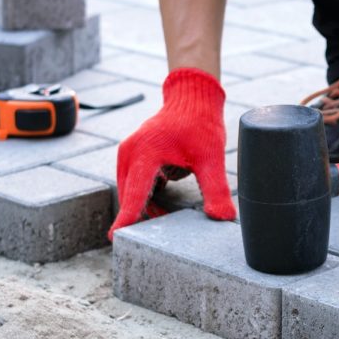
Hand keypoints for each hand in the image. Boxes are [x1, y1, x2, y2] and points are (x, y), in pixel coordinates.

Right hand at [108, 68, 235, 239]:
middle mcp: (130, 153)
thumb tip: (222, 218)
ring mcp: (129, 155)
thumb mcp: (212, 158)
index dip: (128, 216)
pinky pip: (135, 185)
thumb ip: (215, 189)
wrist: (192, 101)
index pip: (136, 192)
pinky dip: (148, 197)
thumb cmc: (201, 126)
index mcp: (146, 152)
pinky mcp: (133, 158)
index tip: (116, 236)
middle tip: (160, 237)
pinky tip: (166, 201)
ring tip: (170, 216)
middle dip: (142, 216)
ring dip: (147, 207)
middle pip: (131, 196)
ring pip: (132, 193)